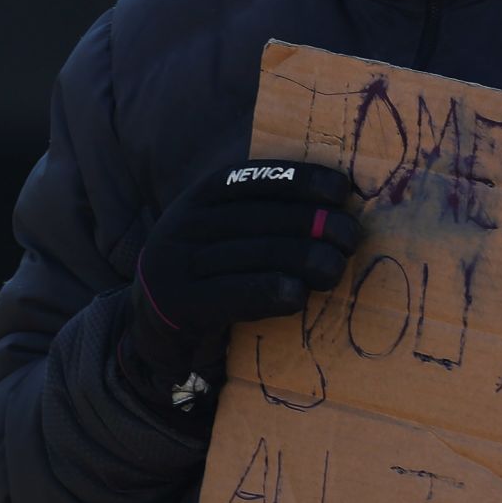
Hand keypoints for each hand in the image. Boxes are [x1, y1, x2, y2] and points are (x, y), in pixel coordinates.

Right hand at [129, 160, 361, 413]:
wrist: (152, 323)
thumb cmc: (207, 271)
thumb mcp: (219, 231)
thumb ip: (259, 215)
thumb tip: (333, 207)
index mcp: (198, 197)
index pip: (252, 179)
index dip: (298, 180)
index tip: (340, 190)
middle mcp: (183, 223)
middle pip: (260, 218)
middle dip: (313, 224)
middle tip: (349, 239)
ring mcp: (176, 262)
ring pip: (253, 254)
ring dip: (304, 259)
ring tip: (334, 267)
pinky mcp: (181, 302)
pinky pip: (234, 294)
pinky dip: (272, 291)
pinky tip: (299, 294)